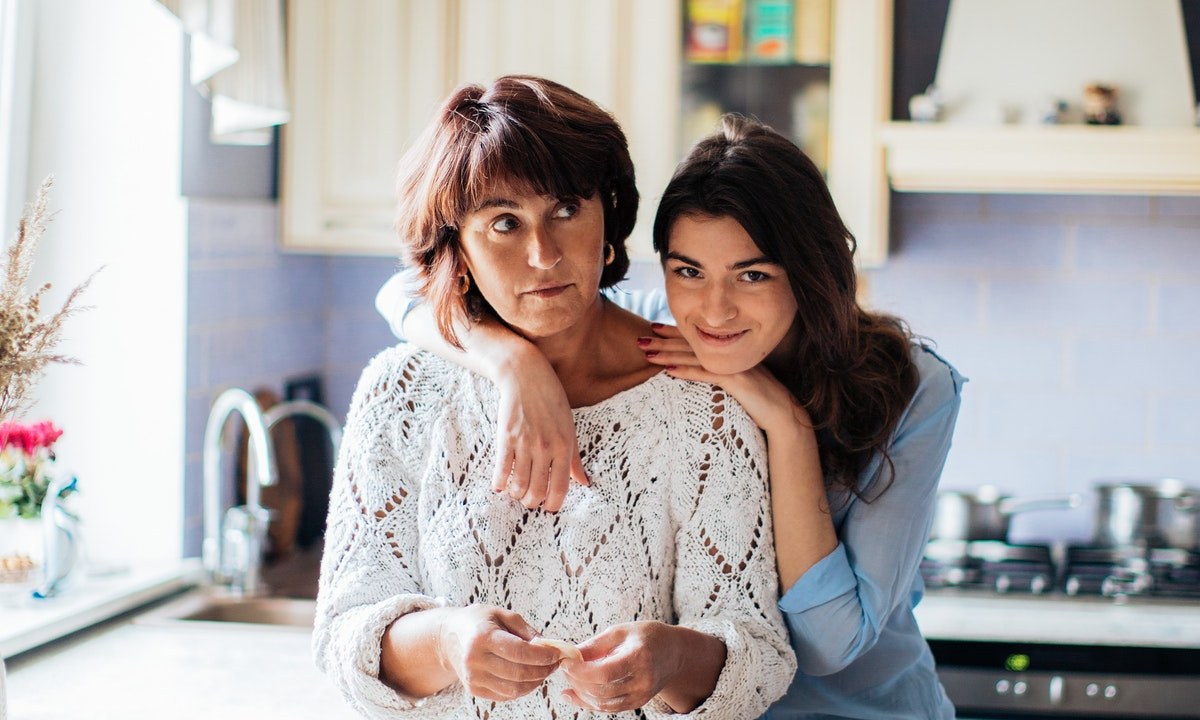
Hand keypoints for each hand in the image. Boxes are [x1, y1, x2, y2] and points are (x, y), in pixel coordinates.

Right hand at [437, 606, 561, 701]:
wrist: (447, 636)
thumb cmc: (477, 622)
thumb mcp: (501, 614)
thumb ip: (525, 630)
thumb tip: (548, 646)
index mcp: (483, 637)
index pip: (519, 651)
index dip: (543, 655)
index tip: (557, 653)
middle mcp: (475, 660)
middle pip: (518, 673)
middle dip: (543, 670)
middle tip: (555, 663)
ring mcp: (473, 677)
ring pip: (514, 689)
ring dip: (535, 682)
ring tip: (544, 670)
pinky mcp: (474, 689)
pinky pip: (505, 695)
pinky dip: (522, 689)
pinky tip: (529, 678)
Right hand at [492, 353, 588, 511]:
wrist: (526, 376)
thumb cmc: (551, 401)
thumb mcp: (569, 428)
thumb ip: (574, 459)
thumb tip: (585, 483)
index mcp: (565, 446)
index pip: (561, 486)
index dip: (554, 503)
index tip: (549, 508)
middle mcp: (546, 447)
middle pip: (538, 490)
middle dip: (533, 502)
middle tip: (530, 501)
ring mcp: (525, 443)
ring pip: (519, 484)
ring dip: (517, 494)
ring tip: (517, 493)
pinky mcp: (506, 438)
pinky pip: (502, 469)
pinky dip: (500, 482)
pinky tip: (500, 486)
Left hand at [559, 621, 681, 713]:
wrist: (674, 653)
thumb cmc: (646, 637)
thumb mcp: (621, 631)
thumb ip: (595, 645)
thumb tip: (571, 655)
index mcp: (639, 657)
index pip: (605, 672)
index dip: (581, 671)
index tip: (566, 662)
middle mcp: (643, 680)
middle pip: (601, 690)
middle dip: (577, 681)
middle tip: (565, 668)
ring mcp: (642, 695)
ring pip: (603, 703)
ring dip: (581, 693)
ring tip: (569, 679)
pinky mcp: (638, 703)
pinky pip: (609, 708)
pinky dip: (589, 702)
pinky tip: (574, 693)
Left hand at [641, 324, 808, 434]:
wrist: (784, 414)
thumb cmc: (760, 402)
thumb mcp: (738, 384)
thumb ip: (721, 374)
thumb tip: (699, 372)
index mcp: (728, 352)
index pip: (697, 338)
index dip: (674, 332)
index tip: (654, 327)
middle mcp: (729, 354)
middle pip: (691, 344)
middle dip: (664, 341)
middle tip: (640, 337)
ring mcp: (732, 365)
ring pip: (694, 356)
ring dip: (668, 354)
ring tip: (646, 352)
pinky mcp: (736, 380)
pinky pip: (706, 374)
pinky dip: (686, 371)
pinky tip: (668, 370)